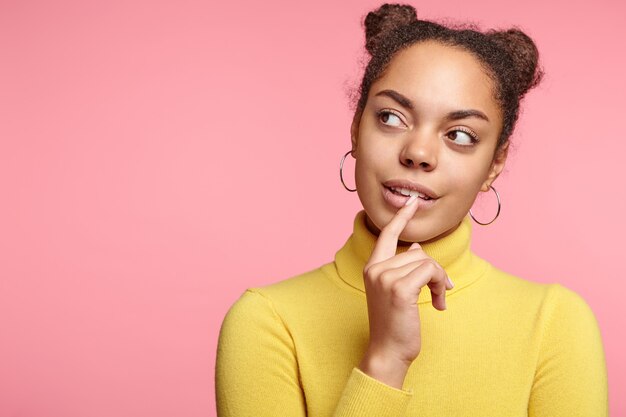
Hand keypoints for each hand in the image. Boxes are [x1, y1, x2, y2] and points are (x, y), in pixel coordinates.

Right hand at [358, 195, 453, 388]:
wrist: (387, 352)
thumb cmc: (394, 324)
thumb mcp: (396, 290)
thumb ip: (403, 266)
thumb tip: (415, 246)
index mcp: (372, 268)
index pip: (386, 234)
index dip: (401, 217)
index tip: (412, 201)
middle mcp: (375, 269)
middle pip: (417, 252)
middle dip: (435, 271)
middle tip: (441, 291)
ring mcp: (385, 277)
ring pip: (426, 261)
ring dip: (440, 280)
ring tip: (439, 299)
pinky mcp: (399, 288)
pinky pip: (430, 272)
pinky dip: (441, 285)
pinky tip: (439, 303)